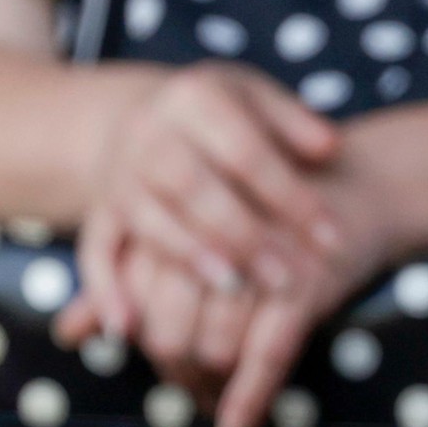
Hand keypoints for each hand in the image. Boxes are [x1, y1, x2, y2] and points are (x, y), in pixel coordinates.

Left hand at [55, 171, 394, 426]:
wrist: (359, 185)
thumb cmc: (267, 210)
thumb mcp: (191, 232)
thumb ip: (126, 278)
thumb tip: (67, 333)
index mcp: (173, 215)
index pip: (134, 301)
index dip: (140, 339)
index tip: (159, 356)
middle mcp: (210, 237)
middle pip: (168, 330)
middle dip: (175, 369)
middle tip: (190, 386)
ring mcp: (258, 263)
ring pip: (215, 348)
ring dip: (211, 387)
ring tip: (212, 399)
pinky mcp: (303, 285)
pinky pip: (266, 356)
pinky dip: (248, 399)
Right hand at [77, 62, 342, 338]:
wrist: (150, 119)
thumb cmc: (227, 117)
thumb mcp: (262, 102)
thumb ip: (296, 124)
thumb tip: (330, 147)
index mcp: (194, 97)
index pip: (245, 150)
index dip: (290, 197)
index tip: (332, 239)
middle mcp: (148, 133)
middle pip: (190, 184)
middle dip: (241, 234)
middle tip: (287, 277)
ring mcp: (119, 174)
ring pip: (149, 218)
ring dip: (190, 257)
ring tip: (235, 289)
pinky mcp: (100, 211)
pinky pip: (95, 251)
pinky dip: (106, 291)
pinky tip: (129, 329)